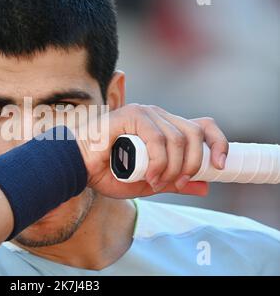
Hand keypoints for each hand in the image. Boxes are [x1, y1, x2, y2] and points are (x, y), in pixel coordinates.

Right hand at [76, 104, 228, 198]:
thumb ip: (174, 182)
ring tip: (154, 182)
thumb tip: (204, 187)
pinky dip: (158, 162)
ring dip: (172, 167)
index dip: (218, 142)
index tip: (221, 166)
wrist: (78, 166)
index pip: (202, 126)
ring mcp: (145, 113)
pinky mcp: (131, 115)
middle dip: (192, 163)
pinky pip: (157, 138)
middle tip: (177, 183)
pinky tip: (149, 175)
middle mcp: (158, 116)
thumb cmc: (107, 172)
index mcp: (165, 128)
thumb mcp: (148, 183)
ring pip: (178, 138)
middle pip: (195, 133)